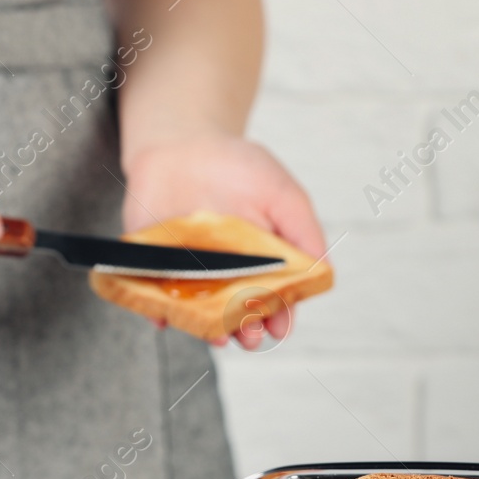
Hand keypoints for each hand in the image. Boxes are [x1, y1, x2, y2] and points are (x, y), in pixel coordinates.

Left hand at [122, 132, 324, 348]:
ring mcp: (190, 275)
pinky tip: (165, 318)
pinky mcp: (154, 267)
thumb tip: (324, 272)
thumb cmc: (238, 167)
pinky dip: (157, 311)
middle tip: (249, 336)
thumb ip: (304, 232)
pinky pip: (154, 296)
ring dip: (208, 330)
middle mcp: (227, 277)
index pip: (274, 300)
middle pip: (238, 315)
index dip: (280, 316)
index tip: (280, 327)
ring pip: (200, 313)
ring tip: (216, 335)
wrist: (181, 142)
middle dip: (245, 330)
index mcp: (262, 265)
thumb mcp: (282, 193)